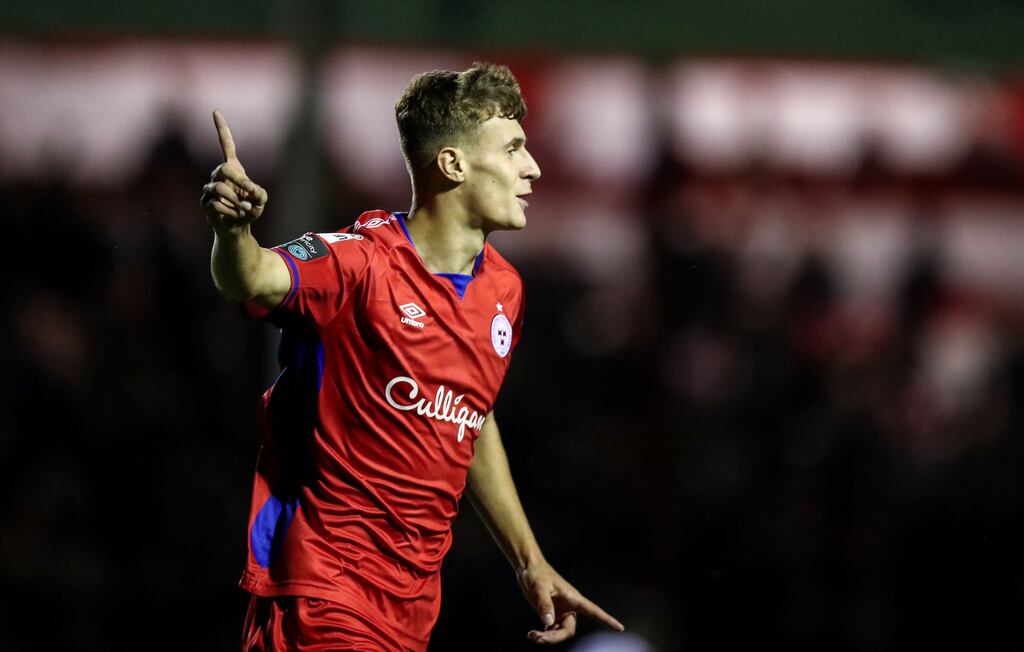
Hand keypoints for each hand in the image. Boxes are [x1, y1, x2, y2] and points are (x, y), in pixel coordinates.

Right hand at [201, 110, 268, 232]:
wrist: (239, 228)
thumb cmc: (251, 209)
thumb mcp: (261, 200)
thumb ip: (260, 193)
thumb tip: (250, 190)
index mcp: (233, 168)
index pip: (226, 144)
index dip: (221, 129)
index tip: (215, 111)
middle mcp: (218, 175)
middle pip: (223, 169)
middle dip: (238, 181)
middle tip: (251, 193)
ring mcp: (209, 188)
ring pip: (218, 188)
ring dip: (235, 201)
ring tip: (245, 210)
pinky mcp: (205, 203)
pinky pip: (215, 204)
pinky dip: (231, 212)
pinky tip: (236, 216)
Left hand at [517, 560, 623, 644]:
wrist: (528, 568)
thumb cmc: (537, 573)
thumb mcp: (540, 587)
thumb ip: (544, 604)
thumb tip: (548, 622)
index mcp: (573, 598)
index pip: (594, 611)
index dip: (607, 619)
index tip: (620, 628)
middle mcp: (569, 607)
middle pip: (568, 630)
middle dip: (555, 637)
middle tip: (539, 637)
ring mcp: (560, 611)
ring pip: (559, 633)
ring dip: (547, 637)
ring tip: (532, 635)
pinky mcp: (551, 613)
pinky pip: (551, 630)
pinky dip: (543, 635)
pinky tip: (533, 634)